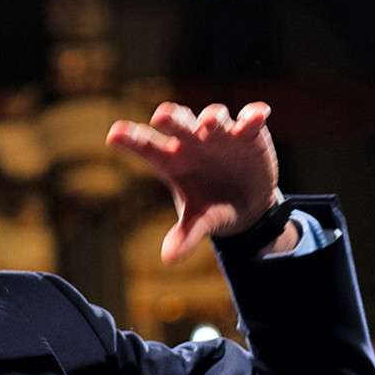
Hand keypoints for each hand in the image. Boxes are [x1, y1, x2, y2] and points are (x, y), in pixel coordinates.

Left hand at [107, 101, 289, 262]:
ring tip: (209, 123)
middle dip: (171, 119)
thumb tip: (170, 259)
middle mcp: (193, 142)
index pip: (146, 147)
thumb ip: (185, 236)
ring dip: (212, 118)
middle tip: (161, 116)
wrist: (246, 204)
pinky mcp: (249, 133)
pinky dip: (254, 115)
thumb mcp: (199, 222)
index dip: (131, 140)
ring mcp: (220, 134)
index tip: (114, 135)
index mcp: (172, 161)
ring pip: (214, 117)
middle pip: (178, 124)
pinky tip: (259, 114)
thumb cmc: (210, 206)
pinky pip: (251, 119)